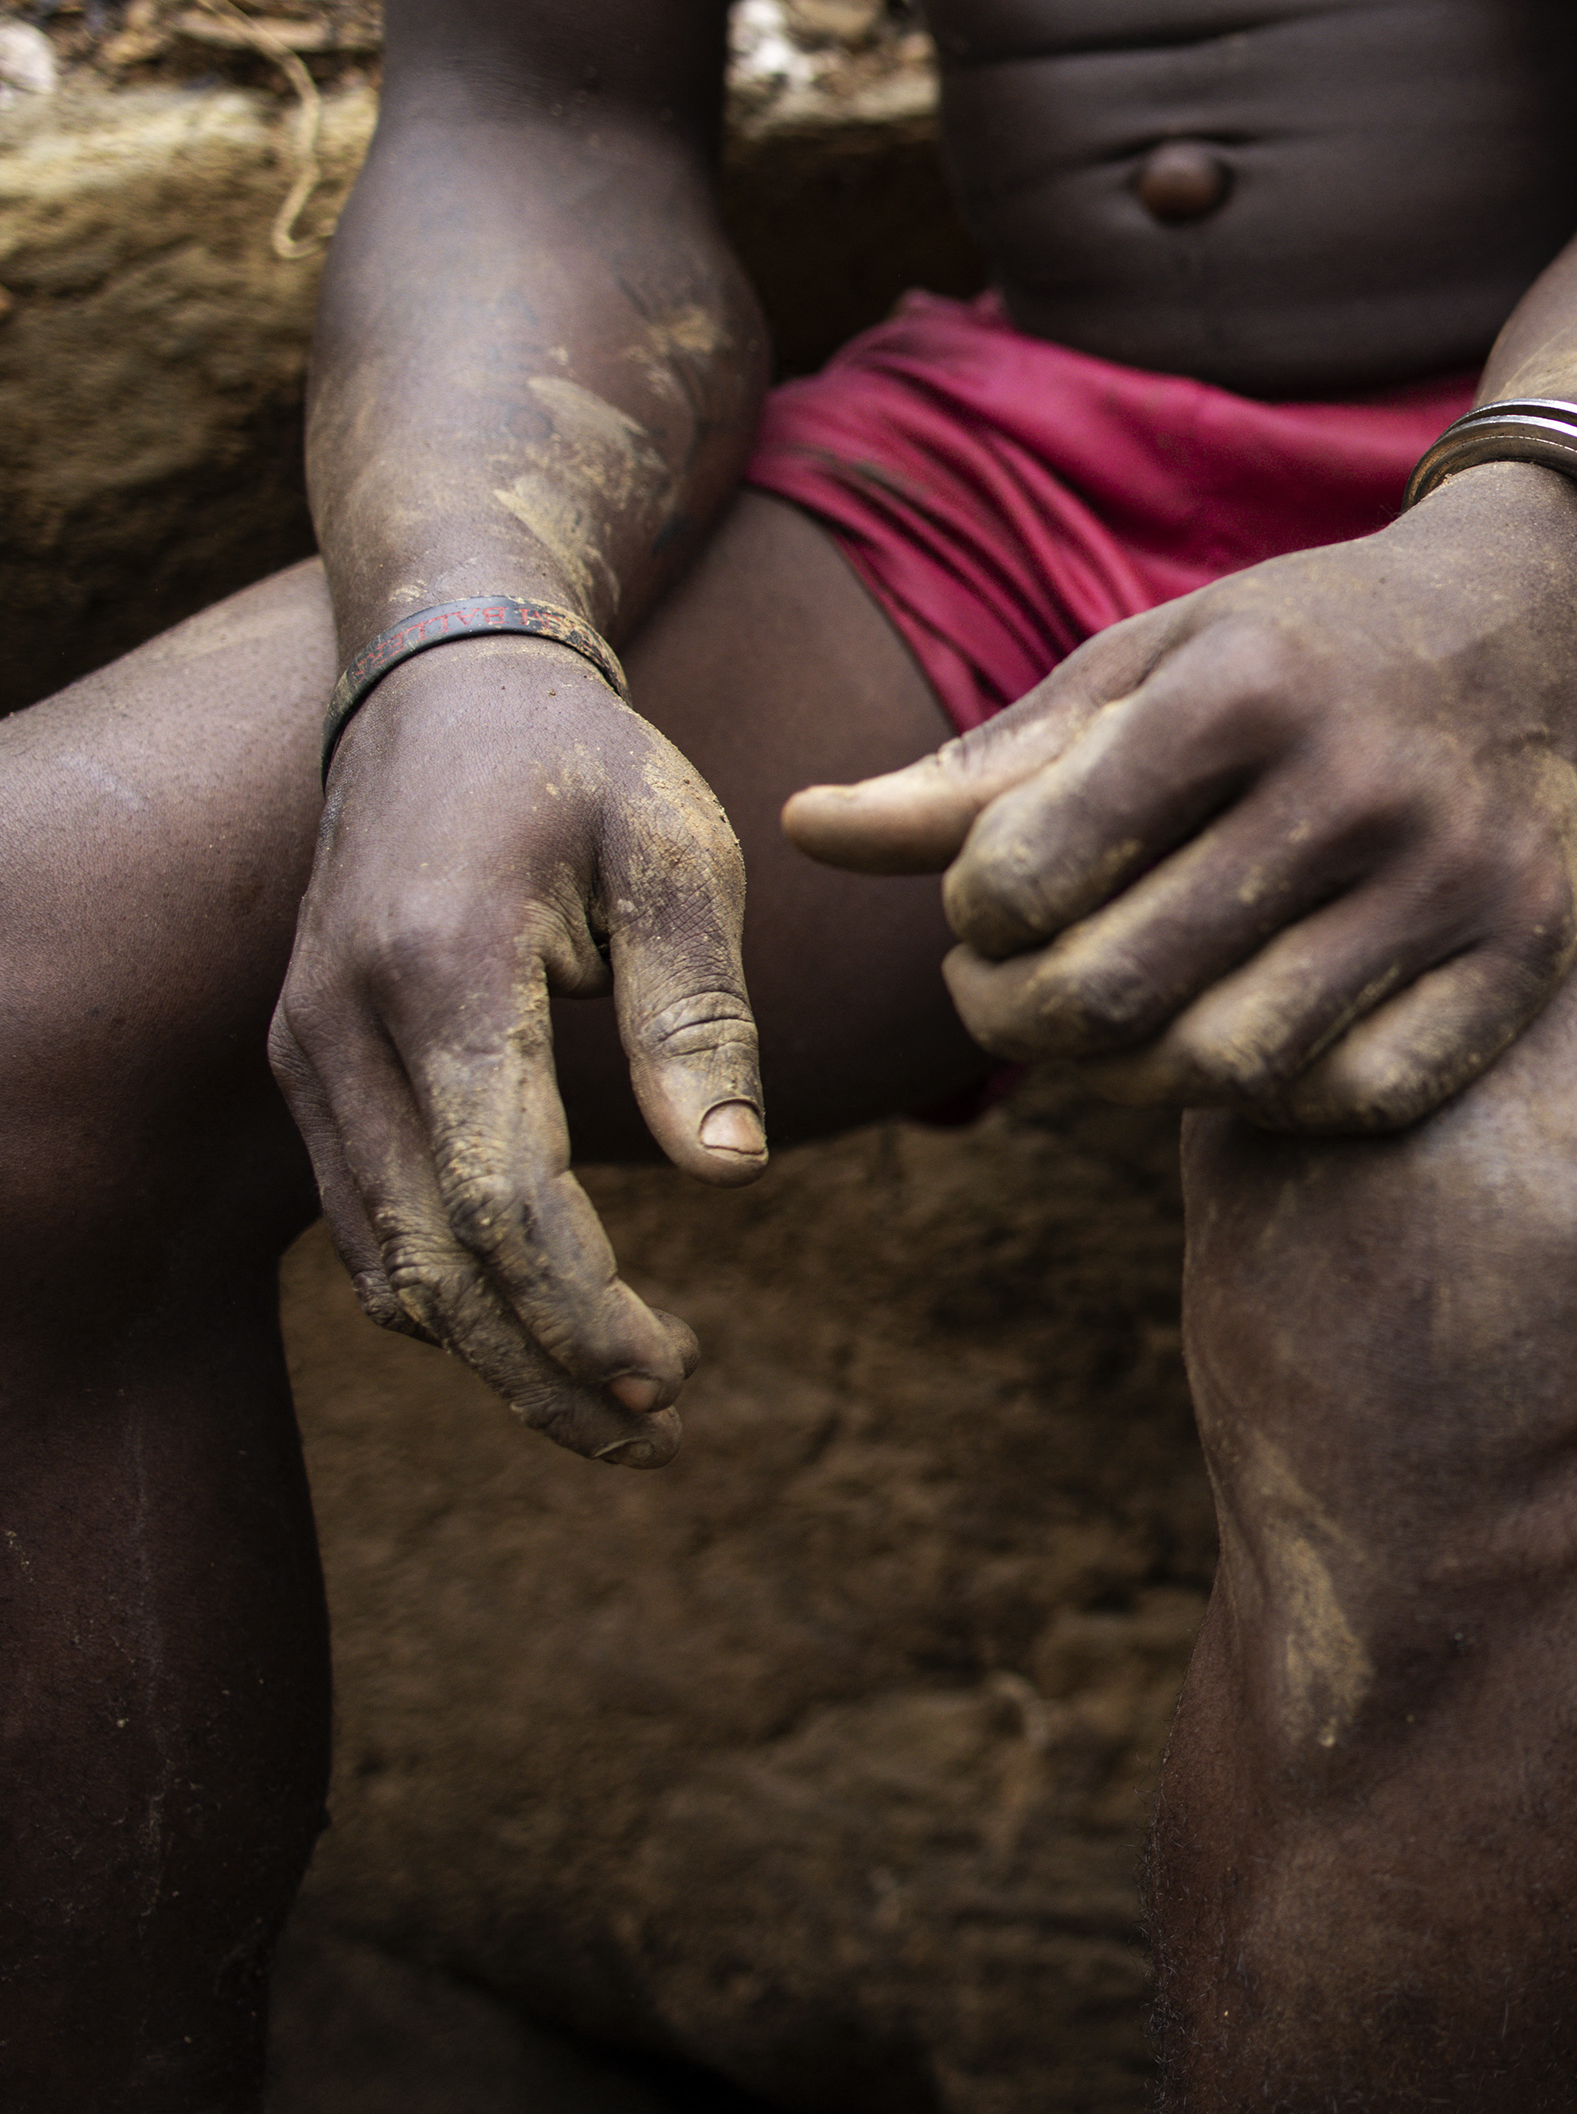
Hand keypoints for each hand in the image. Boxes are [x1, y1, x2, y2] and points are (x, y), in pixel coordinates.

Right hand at [270, 641, 761, 1464]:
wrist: (443, 683)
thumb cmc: (585, 769)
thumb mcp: (676, 855)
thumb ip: (698, 1012)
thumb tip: (733, 1171)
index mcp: (441, 973)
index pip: (502, 1197)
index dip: (583, 1310)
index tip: (672, 1380)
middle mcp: (343, 1027)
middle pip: (433, 1261)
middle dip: (543, 1366)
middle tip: (657, 1429)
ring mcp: (307, 1051)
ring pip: (385, 1261)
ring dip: (496, 1351)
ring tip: (623, 1403)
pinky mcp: (308, 1065)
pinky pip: (366, 1220)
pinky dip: (448, 1293)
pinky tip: (543, 1324)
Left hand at [782, 466, 1576, 1134]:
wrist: (1538, 619)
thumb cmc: (1297, 649)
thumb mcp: (1141, 667)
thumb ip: (981, 769)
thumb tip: (798, 831)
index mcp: (1242, 689)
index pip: (1023, 878)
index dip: (970, 923)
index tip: (986, 910)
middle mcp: (1358, 783)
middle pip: (1115, 994)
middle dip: (1017, 1017)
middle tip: (1006, 996)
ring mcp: (1456, 877)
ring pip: (1232, 1065)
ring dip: (1133, 1076)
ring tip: (1113, 1026)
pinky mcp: (1526, 951)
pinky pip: (1362, 1097)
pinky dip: (1275, 1100)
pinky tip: (1242, 1043)